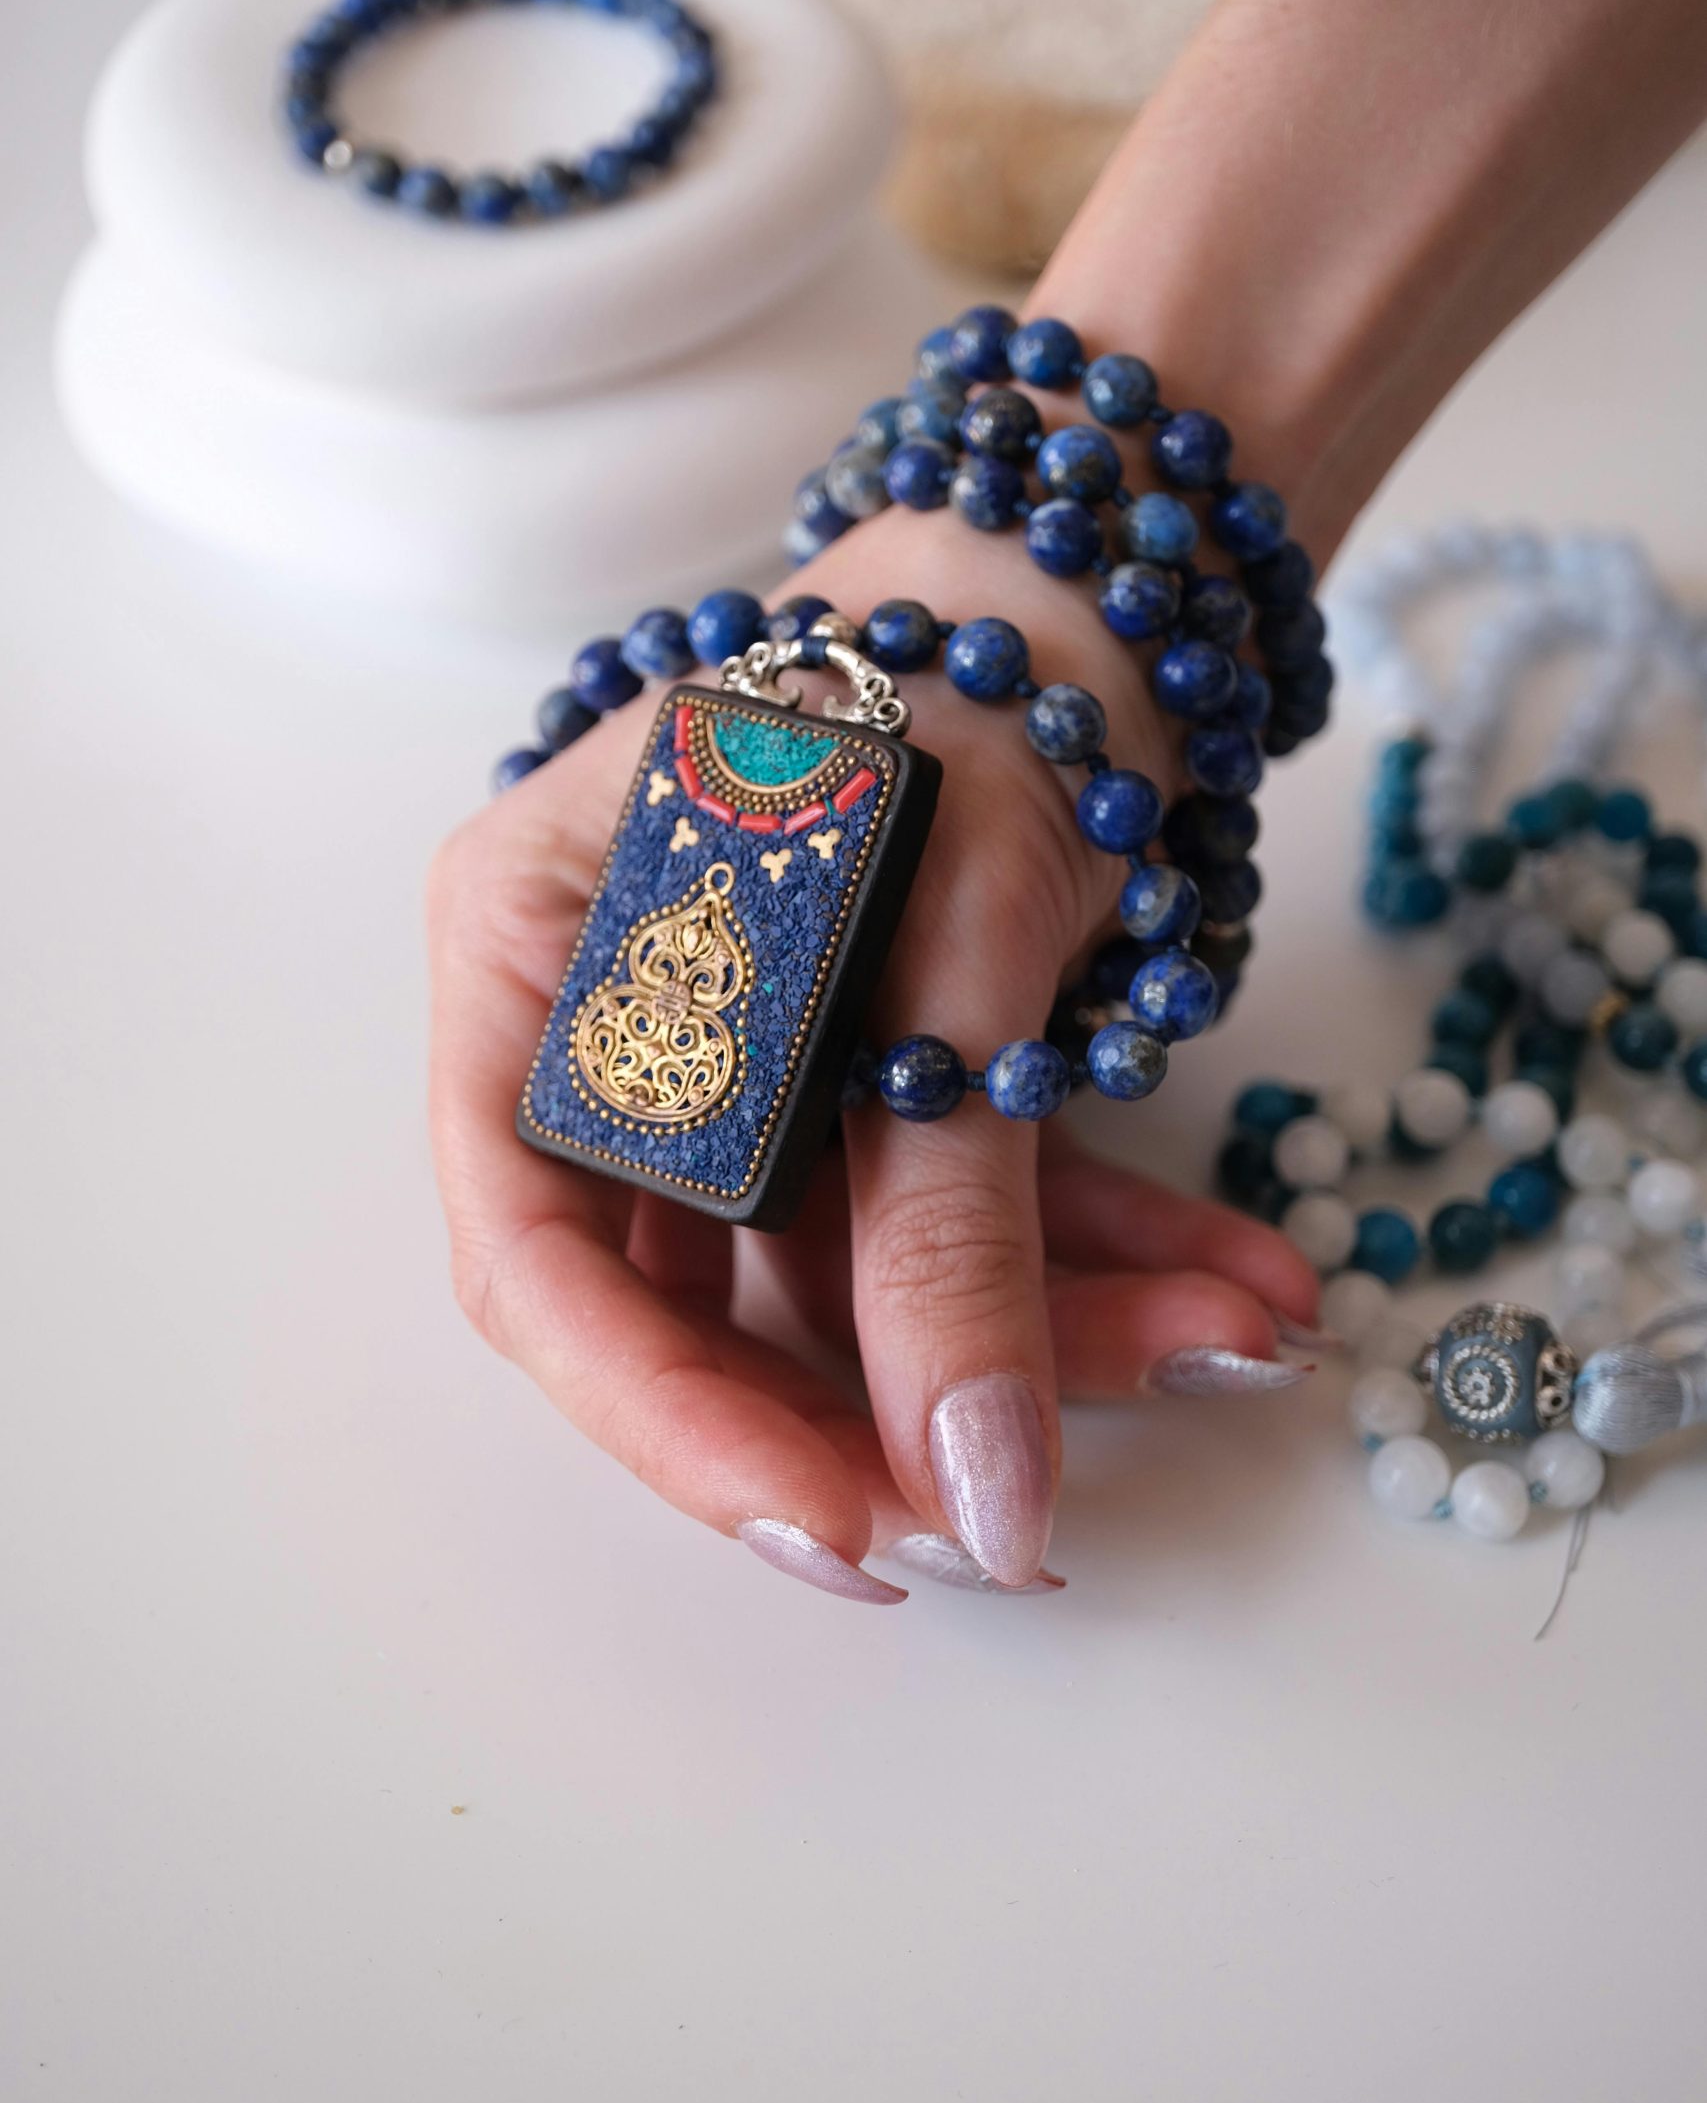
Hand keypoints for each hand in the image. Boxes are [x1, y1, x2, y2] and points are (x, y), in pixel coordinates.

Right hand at [428, 504, 1319, 1602]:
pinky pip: (948, 1211)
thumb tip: (985, 1506)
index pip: (537, 1251)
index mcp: (531, 945)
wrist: (1098, 572)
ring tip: (1237, 1330)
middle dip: (902, 1394)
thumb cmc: (974, 676)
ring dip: (1049, 1325)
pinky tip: (1234, 1280)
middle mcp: (609, 1018)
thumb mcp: (953, 946)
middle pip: (705, 1297)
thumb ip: (951, 1230)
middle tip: (1047, 1502)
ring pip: (859, 1274)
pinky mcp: (861, 1080)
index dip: (668, 1418)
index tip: (836, 1530)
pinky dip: (1088, 1254)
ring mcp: (740, 1059)